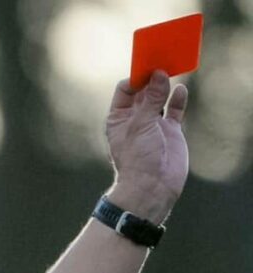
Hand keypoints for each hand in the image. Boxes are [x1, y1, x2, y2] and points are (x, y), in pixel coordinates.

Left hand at [104, 71, 188, 223]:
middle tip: (163, 59)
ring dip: (165, 84)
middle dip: (152, 76)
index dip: (136, 76)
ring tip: (173, 67)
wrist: (151, 186)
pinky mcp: (170, 130)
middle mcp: (135, 118)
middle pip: (144, 90)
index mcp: (118, 117)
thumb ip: (152, 99)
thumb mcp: (141, 125)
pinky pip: (175, 109)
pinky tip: (180, 90)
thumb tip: (159, 74)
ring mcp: (153, 123)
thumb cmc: (137, 158)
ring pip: (160, 97)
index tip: (148, 65)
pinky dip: (178, 99)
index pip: (125, 88)